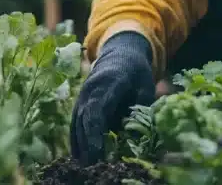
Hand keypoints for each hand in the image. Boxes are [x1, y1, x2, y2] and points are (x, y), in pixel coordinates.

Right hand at [70, 31, 155, 164]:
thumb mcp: (146, 86)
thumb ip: (142, 108)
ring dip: (80, 146)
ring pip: (77, 123)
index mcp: (109, 83)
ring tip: (85, 169)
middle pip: (84, 120)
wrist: (120, 52)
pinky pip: (75, 122)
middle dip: (87, 146)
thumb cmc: (137, 72)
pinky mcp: (80, 101)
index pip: (97, 111)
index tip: (97, 154)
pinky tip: (79, 157)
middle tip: (92, 169)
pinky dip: (76, 139)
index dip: (95, 134)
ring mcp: (83, 95)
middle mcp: (91, 89)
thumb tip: (138, 137)